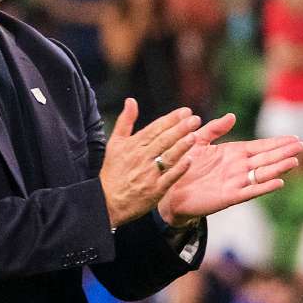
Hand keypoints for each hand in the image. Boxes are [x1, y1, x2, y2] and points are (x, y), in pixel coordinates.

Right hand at [99, 99, 200, 227]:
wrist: (107, 201)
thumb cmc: (113, 172)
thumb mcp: (115, 143)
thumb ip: (125, 121)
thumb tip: (131, 100)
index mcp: (133, 145)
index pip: (155, 128)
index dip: (171, 119)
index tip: (185, 111)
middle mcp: (141, 158)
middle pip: (164, 140)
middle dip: (180, 128)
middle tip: (195, 119)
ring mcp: (148, 174)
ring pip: (168, 156)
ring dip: (182, 146)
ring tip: (194, 135)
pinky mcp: (154, 190)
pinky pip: (169, 177)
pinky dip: (179, 169)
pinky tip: (190, 160)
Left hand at [157, 113, 302, 226]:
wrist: (169, 189)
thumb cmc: (184, 165)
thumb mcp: (198, 141)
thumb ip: (214, 129)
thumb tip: (232, 116)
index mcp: (233, 153)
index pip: (260, 146)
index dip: (277, 142)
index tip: (294, 137)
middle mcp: (238, 167)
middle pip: (266, 158)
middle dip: (284, 152)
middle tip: (302, 146)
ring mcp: (235, 182)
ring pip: (262, 173)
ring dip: (278, 168)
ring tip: (294, 161)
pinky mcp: (228, 196)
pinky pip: (250, 191)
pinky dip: (264, 187)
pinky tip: (279, 182)